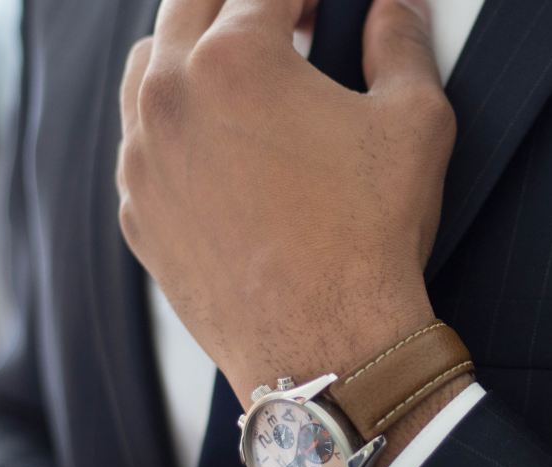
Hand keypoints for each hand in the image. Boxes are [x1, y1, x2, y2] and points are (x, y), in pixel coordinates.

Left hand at [117, 0, 455, 404]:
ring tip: (244, 71)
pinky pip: (139, 141)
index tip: (324, 2)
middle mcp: (170, 97)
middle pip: (190, 2)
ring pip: (148, 65)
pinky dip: (173, 122)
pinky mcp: (137, 212)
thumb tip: (397, 7)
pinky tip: (220, 144)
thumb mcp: (415, 121)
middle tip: (291, 18)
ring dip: (193, 48)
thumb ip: (403, 43)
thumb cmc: (371, 236)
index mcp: (235, 58)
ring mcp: (142, 158)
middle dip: (242, 0)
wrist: (326, 347)